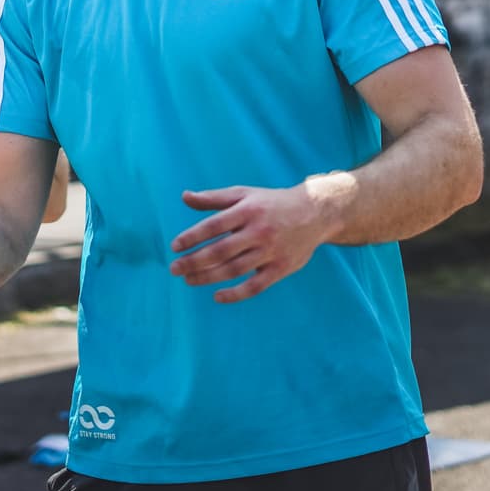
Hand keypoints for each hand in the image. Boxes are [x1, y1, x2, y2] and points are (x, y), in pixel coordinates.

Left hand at [168, 183, 334, 304]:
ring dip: (208, 277)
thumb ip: (213, 198)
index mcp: (248, 211)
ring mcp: (271, 251)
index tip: (174, 247)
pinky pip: (255, 286)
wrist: (314, 212)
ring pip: (234, 269)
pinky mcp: (281, 268)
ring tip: (189, 280)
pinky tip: (217, 296)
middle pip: (221, 251)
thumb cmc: (271, 203)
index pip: (213, 226)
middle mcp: (258, 231)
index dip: (192, 237)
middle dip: (194, 261)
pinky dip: (235, 294)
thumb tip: (184, 197)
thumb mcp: (244, 194)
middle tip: (174, 269)